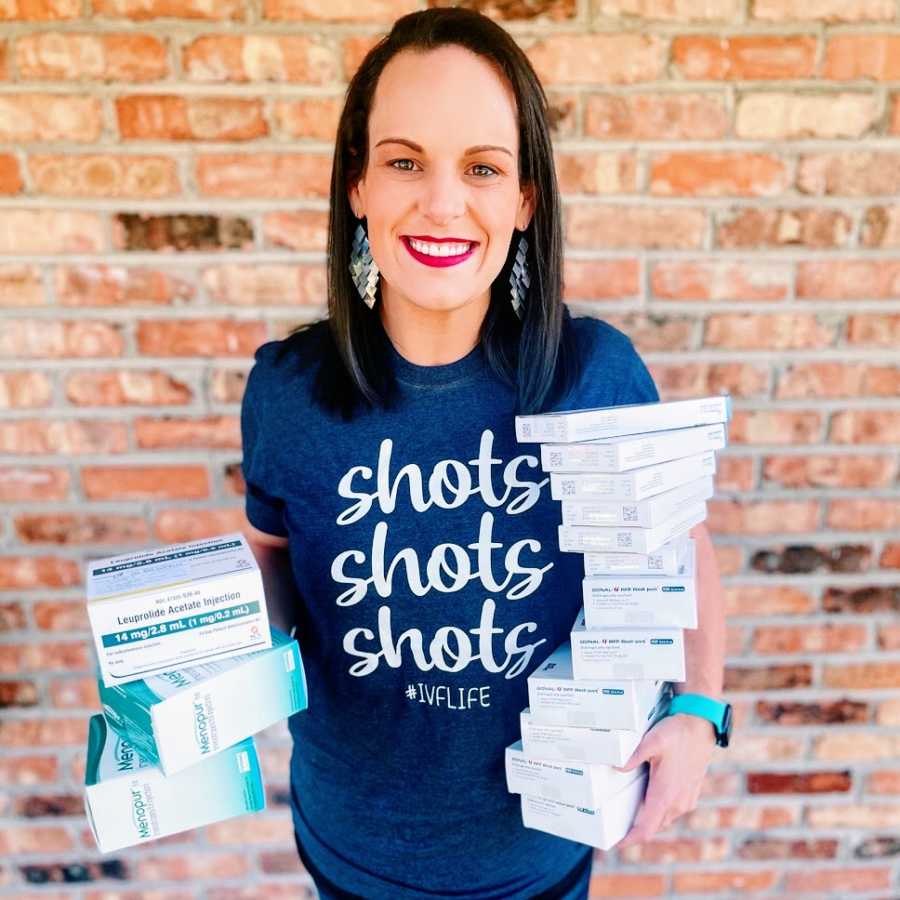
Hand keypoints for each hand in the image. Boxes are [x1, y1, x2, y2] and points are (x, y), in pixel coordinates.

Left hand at [613, 713, 715, 847]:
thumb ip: (632, 757)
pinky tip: (649, 800)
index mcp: (666, 794)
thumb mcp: (651, 742)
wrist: (702, 726)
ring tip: (630, 815)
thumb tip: (616, 767)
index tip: (616, 844)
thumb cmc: (677, 733)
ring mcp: (686, 799)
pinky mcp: (691, 793)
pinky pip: (672, 810)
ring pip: (664, 818)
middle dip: (636, 830)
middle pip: (653, 826)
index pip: (647, 829)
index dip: (631, 839)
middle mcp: (678, 802)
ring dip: (649, 819)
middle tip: (617, 826)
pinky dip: (659, 810)